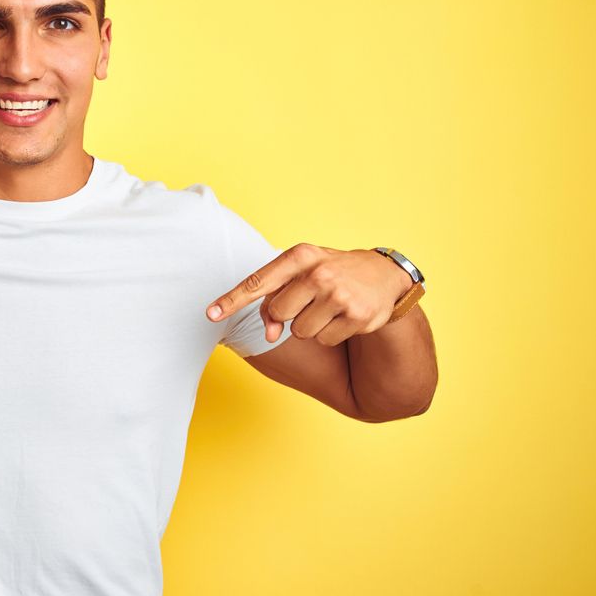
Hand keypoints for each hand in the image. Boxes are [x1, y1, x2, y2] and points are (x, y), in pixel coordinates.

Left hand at [205, 243, 413, 345]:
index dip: (232, 300)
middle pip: (279, 314)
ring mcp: (339, 295)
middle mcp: (319, 273)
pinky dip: (330, 334)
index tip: (211, 314)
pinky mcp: (357, 316)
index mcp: (300, 256)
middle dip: (290, 314)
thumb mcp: (303, 274)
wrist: (385, 274)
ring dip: (311, 325)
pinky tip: (345, 316)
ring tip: (329, 307)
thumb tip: (267, 336)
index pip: (259, 281)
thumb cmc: (331, 273)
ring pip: (300, 331)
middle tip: (311, 300)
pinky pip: (323, 340)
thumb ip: (276, 299)